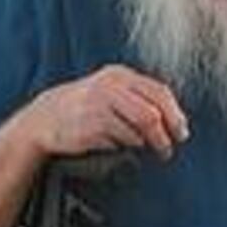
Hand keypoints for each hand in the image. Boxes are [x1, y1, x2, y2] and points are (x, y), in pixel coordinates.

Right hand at [28, 66, 186, 163]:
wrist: (45, 118)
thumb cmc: (84, 108)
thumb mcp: (110, 93)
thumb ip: (137, 99)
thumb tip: (173, 120)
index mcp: (120, 75)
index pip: (159, 92)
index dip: (175, 114)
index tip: (181, 132)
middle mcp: (112, 85)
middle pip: (153, 111)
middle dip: (166, 133)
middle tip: (169, 148)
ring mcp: (101, 103)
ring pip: (142, 125)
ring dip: (149, 142)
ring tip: (150, 151)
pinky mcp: (92, 123)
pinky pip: (122, 138)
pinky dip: (125, 145)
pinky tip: (117, 146)